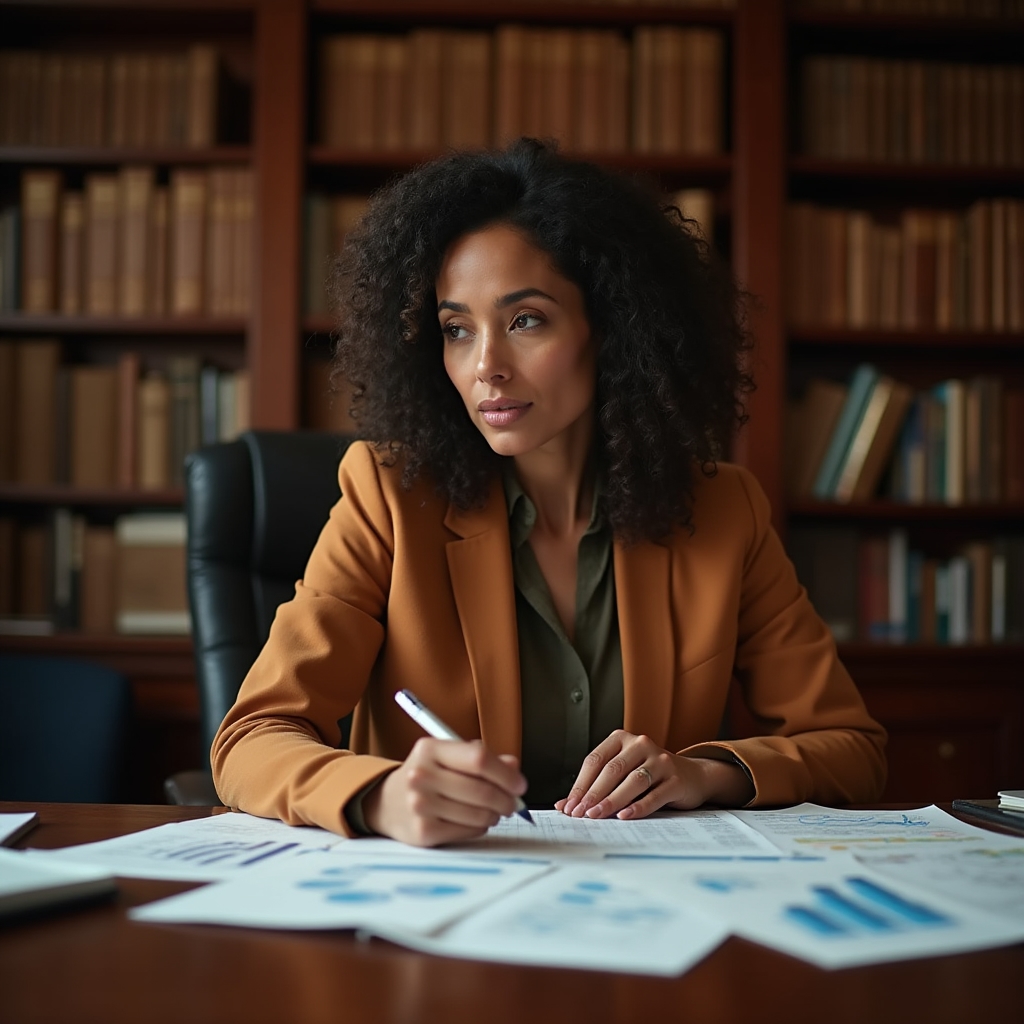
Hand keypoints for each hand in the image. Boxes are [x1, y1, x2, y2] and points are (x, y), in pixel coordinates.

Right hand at [361, 737, 526, 846]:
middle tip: (513, 803)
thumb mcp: (448, 756)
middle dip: (507, 800)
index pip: (479, 758)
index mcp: (430, 749)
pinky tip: (474, 821)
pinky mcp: (423, 832)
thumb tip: (513, 768)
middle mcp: (421, 775)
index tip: (519, 784)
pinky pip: (468, 831)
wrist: (386, 802)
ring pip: (479, 814)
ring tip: (492, 811)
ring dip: (494, 815)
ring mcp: (420, 805)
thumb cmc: (428, 775)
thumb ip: (481, 758)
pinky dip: (479, 827)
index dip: (506, 774)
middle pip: (482, 790)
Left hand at [554, 730, 753, 819]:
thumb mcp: (622, 773)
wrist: (691, 775)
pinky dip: (638, 807)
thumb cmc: (649, 775)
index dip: (580, 784)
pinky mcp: (676, 779)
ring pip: (632, 781)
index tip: (569, 806)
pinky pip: (654, 794)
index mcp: (622, 739)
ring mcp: (660, 760)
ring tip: (597, 816)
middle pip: (612, 770)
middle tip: (579, 814)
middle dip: (593, 794)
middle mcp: (641, 744)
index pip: (595, 760)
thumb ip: (595, 785)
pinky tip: (624, 816)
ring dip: (612, 800)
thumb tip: (563, 805)